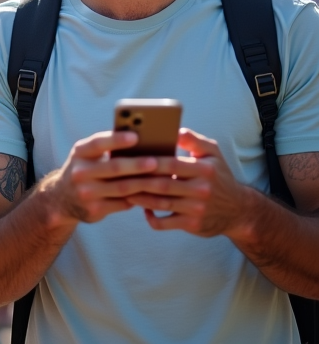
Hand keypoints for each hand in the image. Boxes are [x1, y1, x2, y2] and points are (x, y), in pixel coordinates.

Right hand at [42, 131, 159, 225]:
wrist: (62, 199)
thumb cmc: (85, 169)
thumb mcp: (87, 156)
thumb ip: (107, 149)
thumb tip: (142, 143)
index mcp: (79, 153)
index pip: (98, 143)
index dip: (117, 140)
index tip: (136, 136)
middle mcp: (80, 172)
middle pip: (114, 167)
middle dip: (137, 164)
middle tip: (157, 161)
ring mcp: (86, 193)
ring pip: (122, 188)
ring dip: (144, 183)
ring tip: (163, 179)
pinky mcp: (95, 210)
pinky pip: (123, 203)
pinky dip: (140, 198)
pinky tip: (154, 194)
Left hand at [126, 128, 251, 237]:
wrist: (238, 210)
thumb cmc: (218, 175)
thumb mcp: (213, 153)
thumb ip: (193, 140)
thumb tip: (174, 130)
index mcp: (204, 169)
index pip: (170, 164)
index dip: (148, 162)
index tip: (128, 157)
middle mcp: (201, 190)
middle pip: (162, 184)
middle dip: (138, 180)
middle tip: (117, 175)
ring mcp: (196, 209)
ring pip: (160, 203)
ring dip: (139, 198)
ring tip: (123, 189)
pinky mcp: (192, 225)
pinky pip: (165, 223)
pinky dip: (151, 217)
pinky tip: (142, 209)